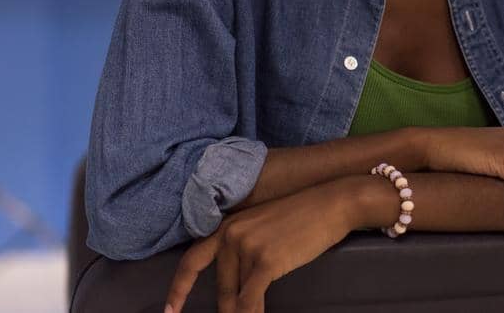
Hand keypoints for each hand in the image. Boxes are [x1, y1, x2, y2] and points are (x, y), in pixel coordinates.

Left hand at [165, 176, 370, 312]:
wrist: (333, 202)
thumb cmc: (305, 214)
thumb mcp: (263, 225)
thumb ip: (243, 246)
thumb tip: (235, 282)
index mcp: (228, 225)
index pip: (192, 261)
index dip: (178, 289)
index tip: (170, 310)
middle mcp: (231, 235)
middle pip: (221, 285)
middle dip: (230, 305)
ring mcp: (247, 247)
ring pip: (236, 295)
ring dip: (244, 310)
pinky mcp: (265, 261)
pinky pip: (250, 299)